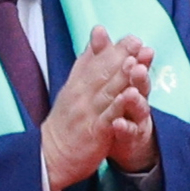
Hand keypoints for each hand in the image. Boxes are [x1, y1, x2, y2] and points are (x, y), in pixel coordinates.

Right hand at [43, 29, 155, 190]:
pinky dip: (119, 105)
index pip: (96, 62)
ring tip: (135, 62)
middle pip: (102, 72)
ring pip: (106, 91)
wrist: (52, 156)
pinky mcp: (94, 132)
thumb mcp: (72, 87)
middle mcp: (81, 95)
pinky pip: (108, 116)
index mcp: (78, 84)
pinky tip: (131, 95)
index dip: (114, 49)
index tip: (131, 37)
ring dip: (120, 76)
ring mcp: (87, 113)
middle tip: (137, 42)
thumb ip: (87, 62)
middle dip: (120, 56)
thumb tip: (97, 34)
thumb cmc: (66, 122)